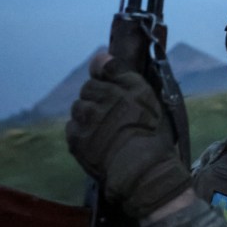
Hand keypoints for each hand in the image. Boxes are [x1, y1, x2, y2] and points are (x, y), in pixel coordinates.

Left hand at [66, 55, 191, 217]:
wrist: (141, 170)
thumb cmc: (153, 137)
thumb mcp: (151, 100)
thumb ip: (124, 75)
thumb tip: (99, 56)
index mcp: (124, 86)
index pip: (103, 68)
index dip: (106, 77)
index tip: (112, 87)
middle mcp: (101, 98)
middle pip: (89, 89)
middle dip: (97, 98)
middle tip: (113, 116)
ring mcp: (86, 118)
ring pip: (80, 108)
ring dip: (88, 116)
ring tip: (105, 132)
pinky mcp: (76, 138)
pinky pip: (73, 128)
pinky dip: (82, 133)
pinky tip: (98, 143)